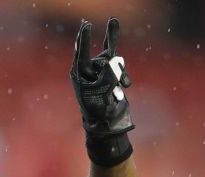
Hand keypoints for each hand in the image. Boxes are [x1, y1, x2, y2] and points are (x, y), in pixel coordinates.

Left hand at [70, 17, 134, 165]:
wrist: (107, 124)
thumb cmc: (97, 109)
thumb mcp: (101, 92)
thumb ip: (108, 74)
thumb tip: (116, 59)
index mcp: (79, 73)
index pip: (82, 52)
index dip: (84, 37)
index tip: (87, 24)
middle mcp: (89, 70)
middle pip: (104, 57)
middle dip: (111, 67)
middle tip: (112, 55)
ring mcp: (101, 71)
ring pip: (115, 62)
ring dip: (120, 74)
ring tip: (118, 92)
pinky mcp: (112, 75)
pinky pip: (119, 63)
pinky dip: (124, 74)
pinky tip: (125, 86)